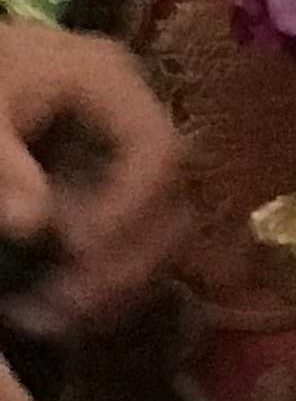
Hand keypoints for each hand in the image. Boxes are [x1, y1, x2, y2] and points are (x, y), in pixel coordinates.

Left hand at [0, 27, 183, 400]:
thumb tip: (31, 223)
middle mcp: (136, 117)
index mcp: (111, 83)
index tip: (76, 250)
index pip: (158, 148)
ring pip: (163, 227)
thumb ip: (4, 164)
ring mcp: (127, 154)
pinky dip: (103, 280)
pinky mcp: (110, 185)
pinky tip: (49, 307)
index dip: (130, 205)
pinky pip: (134, 241)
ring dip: (119, 280)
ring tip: (51, 316)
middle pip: (173, 196)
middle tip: (64, 304)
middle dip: (128, 258)